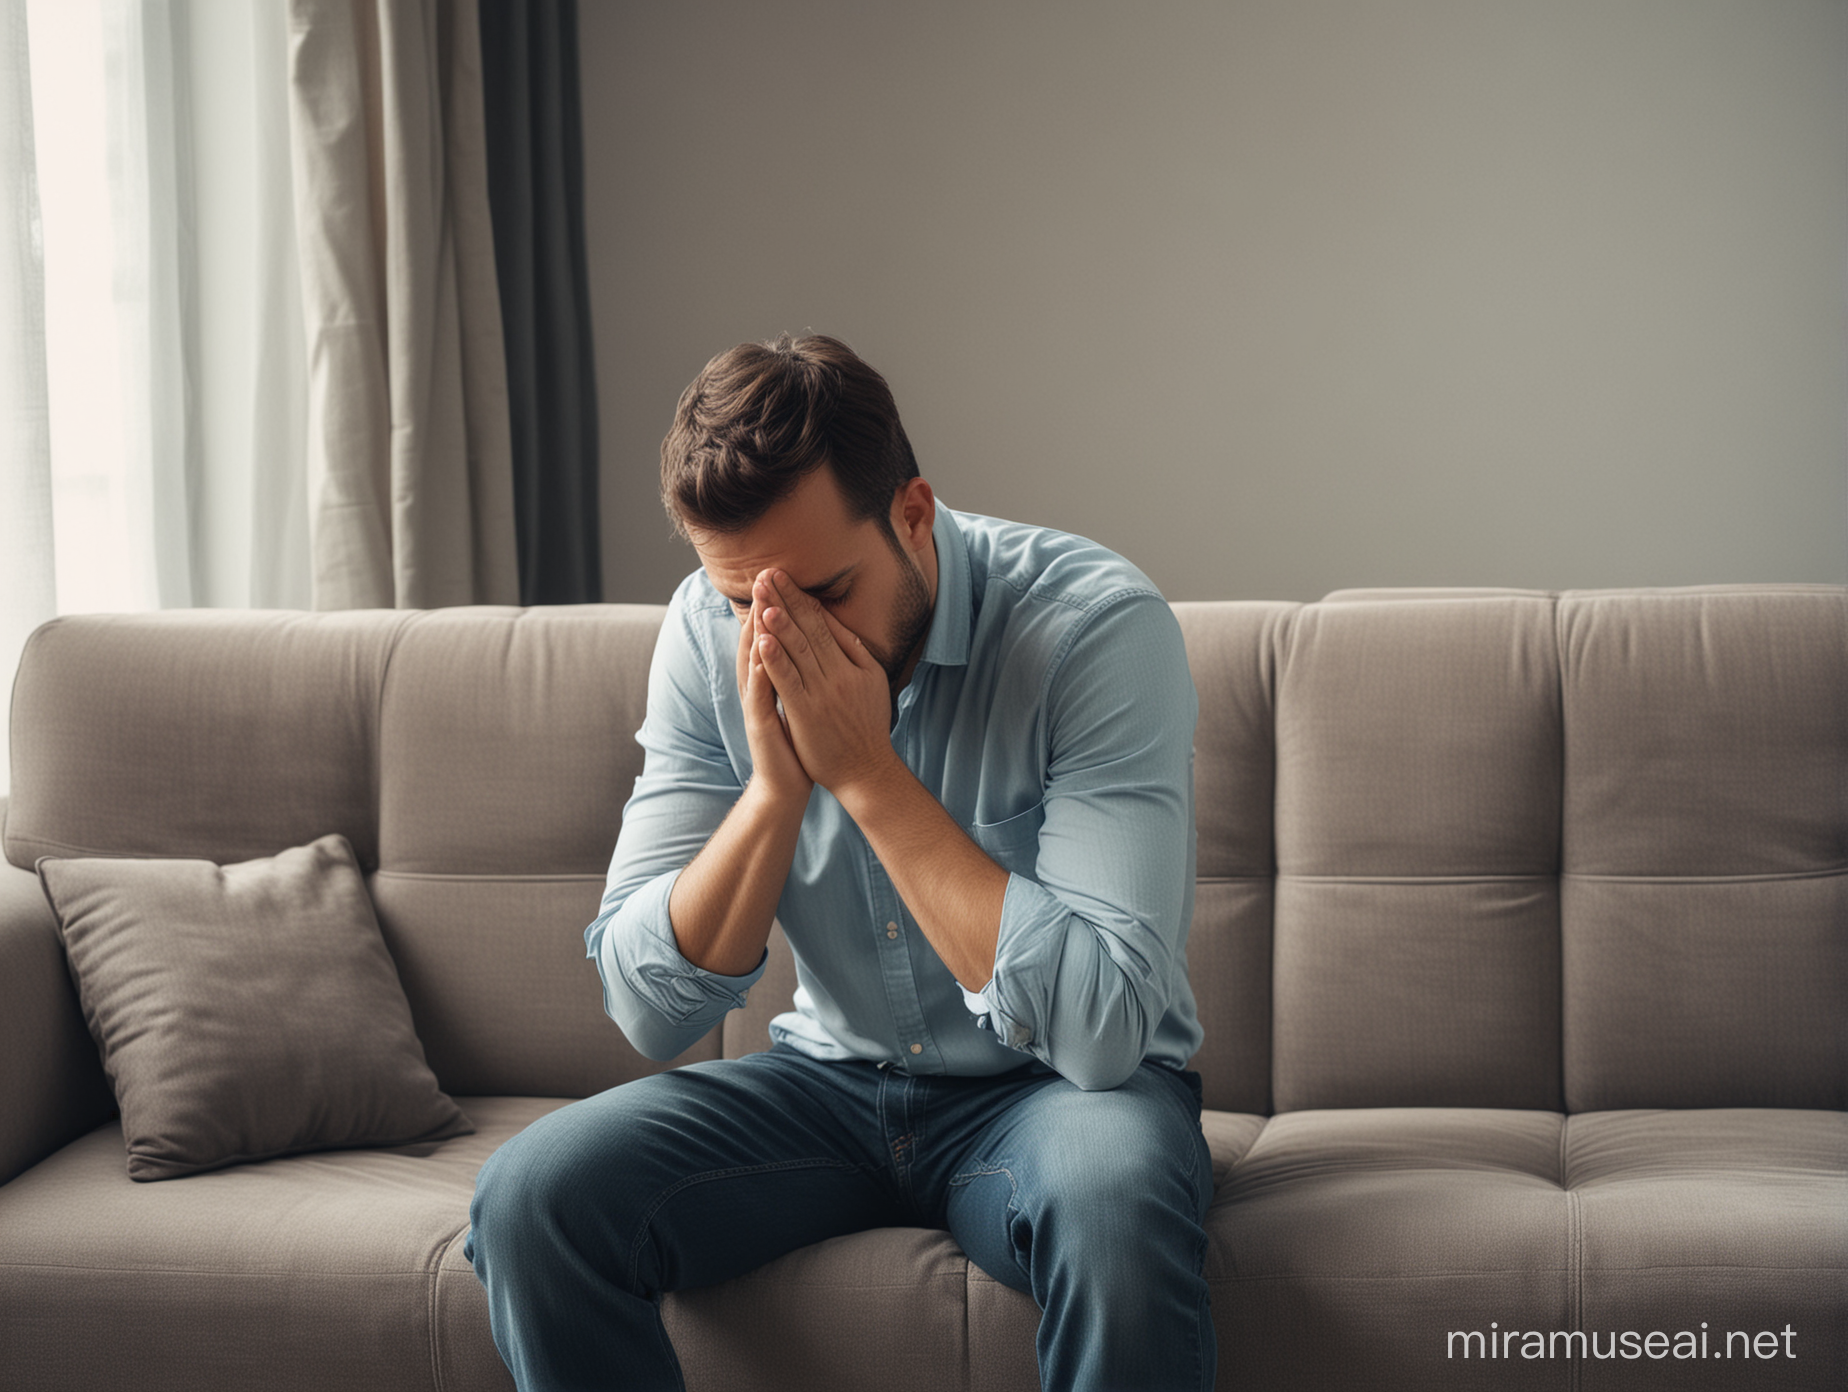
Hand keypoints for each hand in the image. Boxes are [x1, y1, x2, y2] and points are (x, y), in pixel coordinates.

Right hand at [735, 585, 811, 804]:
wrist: (786, 784)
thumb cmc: (799, 741)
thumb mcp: (801, 699)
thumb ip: (801, 672)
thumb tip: (812, 644)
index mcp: (772, 680)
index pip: (772, 636)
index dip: (775, 606)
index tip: (781, 577)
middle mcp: (759, 688)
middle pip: (759, 640)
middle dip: (762, 607)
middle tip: (764, 576)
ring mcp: (756, 706)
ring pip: (754, 662)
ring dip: (756, 632)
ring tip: (761, 603)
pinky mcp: (759, 725)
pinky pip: (759, 694)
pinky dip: (760, 672)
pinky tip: (763, 652)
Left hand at [753, 569, 898, 797]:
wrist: (865, 769)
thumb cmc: (867, 725)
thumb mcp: (873, 681)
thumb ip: (855, 650)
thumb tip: (837, 622)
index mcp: (852, 663)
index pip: (821, 623)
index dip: (800, 598)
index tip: (783, 576)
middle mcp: (837, 673)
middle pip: (807, 629)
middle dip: (785, 600)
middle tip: (766, 574)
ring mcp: (821, 693)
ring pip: (797, 650)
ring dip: (778, 621)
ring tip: (764, 596)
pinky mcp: (806, 713)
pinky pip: (788, 681)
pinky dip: (775, 659)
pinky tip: (762, 640)